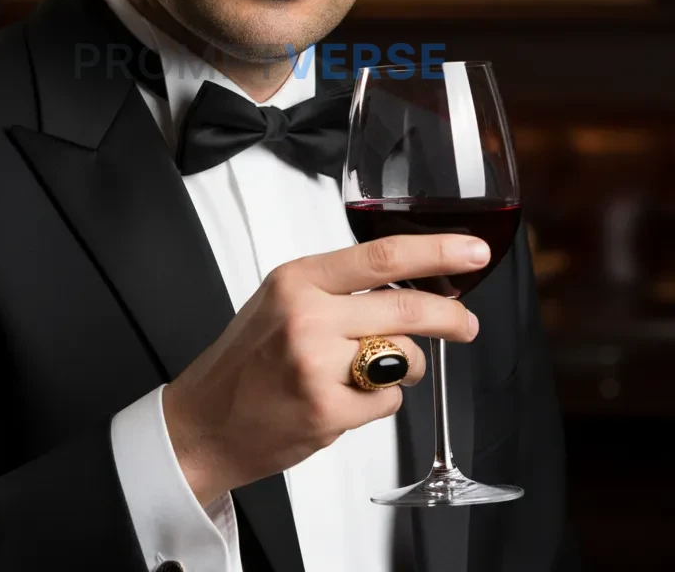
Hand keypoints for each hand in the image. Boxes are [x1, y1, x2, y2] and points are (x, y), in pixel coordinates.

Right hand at [162, 233, 489, 507]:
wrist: (203, 422)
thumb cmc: (245, 361)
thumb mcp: (281, 301)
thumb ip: (338, 289)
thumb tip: (411, 283)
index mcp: (297, 279)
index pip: (381, 256)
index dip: (436, 251)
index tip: (471, 251)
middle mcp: (307, 316)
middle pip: (406, 307)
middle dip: (451, 317)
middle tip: (467, 325)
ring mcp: (317, 365)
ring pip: (406, 360)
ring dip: (406, 369)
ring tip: (368, 375)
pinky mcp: (327, 410)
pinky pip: (389, 402)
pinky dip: (379, 403)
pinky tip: (344, 402)